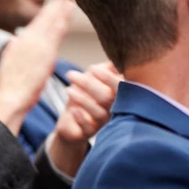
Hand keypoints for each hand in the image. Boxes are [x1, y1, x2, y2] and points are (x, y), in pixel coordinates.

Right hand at [0, 0, 73, 133]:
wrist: (10, 97)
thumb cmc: (10, 86)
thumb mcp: (9, 64)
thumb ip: (13, 51)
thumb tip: (15, 42)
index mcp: (22, 41)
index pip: (40, 22)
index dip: (50, 9)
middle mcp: (29, 38)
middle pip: (47, 15)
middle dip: (59, 0)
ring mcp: (37, 43)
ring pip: (52, 18)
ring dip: (63, 3)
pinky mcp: (45, 51)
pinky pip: (57, 29)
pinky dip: (63, 16)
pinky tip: (70, 6)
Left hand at [48, 62, 122, 176]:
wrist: (71, 123)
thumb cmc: (85, 97)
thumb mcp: (94, 80)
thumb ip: (105, 68)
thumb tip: (114, 55)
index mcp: (118, 95)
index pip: (119, 86)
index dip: (108, 77)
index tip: (91, 68)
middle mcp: (114, 109)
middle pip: (107, 97)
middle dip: (89, 84)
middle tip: (71, 74)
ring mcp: (104, 123)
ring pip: (99, 112)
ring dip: (83, 99)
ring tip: (68, 90)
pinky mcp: (89, 133)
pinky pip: (89, 128)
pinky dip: (81, 117)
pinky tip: (73, 109)